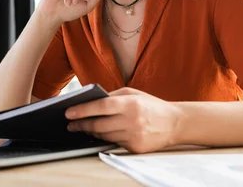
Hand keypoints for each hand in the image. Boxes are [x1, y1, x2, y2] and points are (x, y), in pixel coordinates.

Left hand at [65, 88, 181, 153]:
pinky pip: (113, 143)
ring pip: (104, 136)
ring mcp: (134, 136)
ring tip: (83, 127)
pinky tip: (98, 133)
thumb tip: (88, 101)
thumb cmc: (150, 105)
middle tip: (70, 123)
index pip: (101, 106)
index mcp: (131, 103)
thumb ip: (111, 97)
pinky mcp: (136, 148)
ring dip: (90, 132)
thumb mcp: (132, 93)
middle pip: (99, 125)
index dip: (82, 110)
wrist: (175, 123)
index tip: (68, 112)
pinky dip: (104, 138)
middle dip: (81, 124)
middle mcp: (132, 120)